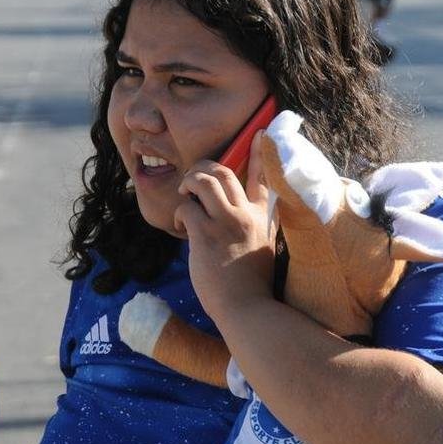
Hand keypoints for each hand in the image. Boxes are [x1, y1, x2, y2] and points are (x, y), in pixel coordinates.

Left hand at [173, 131, 275, 323]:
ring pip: (203, 180)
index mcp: (261, 218)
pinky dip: (179, 212)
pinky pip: (186, 208)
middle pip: (224, 171)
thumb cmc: (252, 288)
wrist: (248, 310)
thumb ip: (253, 231)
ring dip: (188, 183)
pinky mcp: (205, 236)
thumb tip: (233, 222)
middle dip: (202, 169)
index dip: (261, 153)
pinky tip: (181, 226)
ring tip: (184, 198)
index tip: (262, 132)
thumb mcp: (262, 251)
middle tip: (191, 182)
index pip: (263, 177)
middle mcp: (245, 215)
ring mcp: (226, 223)